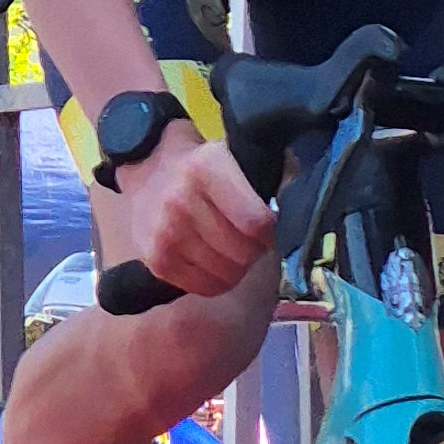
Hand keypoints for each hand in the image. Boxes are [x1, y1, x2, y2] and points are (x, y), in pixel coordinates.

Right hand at [118, 123, 275, 295]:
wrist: (145, 167)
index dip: (268, 232)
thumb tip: (298, 191)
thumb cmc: (197, 165)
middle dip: (254, 252)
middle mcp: (183, 202)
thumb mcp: (229, 155)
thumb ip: (263, 176)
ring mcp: (168, 234)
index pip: (256, 222)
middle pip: (243, 252)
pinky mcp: (157, 260)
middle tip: (248, 242)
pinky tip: (214, 265)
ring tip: (230, 251)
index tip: (264, 228)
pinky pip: (203, 287)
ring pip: (226, 274)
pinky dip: (216, 281)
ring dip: (236, 268)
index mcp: (207, 170)